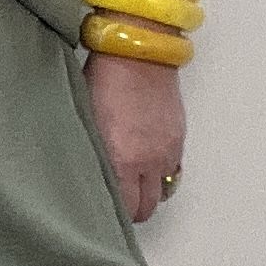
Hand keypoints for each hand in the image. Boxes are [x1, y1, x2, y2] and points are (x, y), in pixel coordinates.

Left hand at [84, 50, 185, 223]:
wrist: (139, 51)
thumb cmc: (106, 78)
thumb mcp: (87, 120)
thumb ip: (93, 152)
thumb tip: (90, 173)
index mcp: (121, 159)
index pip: (124, 207)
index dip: (114, 214)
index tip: (102, 211)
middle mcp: (148, 161)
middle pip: (146, 207)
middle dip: (132, 209)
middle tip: (118, 202)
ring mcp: (167, 151)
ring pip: (163, 191)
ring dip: (149, 192)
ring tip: (133, 185)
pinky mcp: (178, 139)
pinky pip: (174, 171)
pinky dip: (162, 175)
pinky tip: (148, 166)